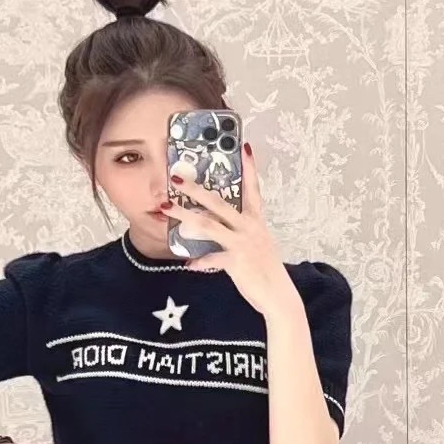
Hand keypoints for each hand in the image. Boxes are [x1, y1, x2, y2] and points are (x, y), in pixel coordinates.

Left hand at [172, 142, 294, 315]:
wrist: (278, 295)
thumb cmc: (266, 270)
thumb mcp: (257, 244)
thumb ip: (240, 231)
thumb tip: (217, 225)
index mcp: (256, 221)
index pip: (253, 189)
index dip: (249, 168)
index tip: (244, 147)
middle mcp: (250, 227)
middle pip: (219, 202)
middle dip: (195, 189)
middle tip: (176, 178)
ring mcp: (243, 243)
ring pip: (208, 224)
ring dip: (184, 215)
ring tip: (165, 208)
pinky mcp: (237, 261)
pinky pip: (212, 258)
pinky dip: (199, 261)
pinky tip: (187, 264)